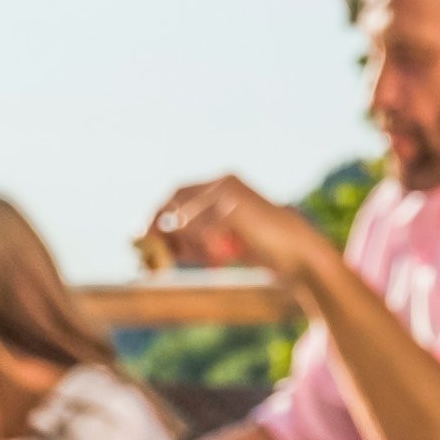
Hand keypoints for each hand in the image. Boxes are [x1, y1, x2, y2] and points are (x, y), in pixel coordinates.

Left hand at [145, 175, 328, 282]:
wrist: (296, 254)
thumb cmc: (261, 248)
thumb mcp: (219, 243)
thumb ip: (190, 240)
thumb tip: (154, 245)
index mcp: (222, 184)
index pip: (178, 192)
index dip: (159, 213)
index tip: (143, 235)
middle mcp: (223, 181)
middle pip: (176, 200)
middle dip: (164, 228)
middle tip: (158, 253)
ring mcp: (229, 191)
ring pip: (186, 220)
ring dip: (193, 246)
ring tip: (217, 259)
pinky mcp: (234, 206)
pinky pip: (201, 231)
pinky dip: (207, 248)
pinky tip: (225, 257)